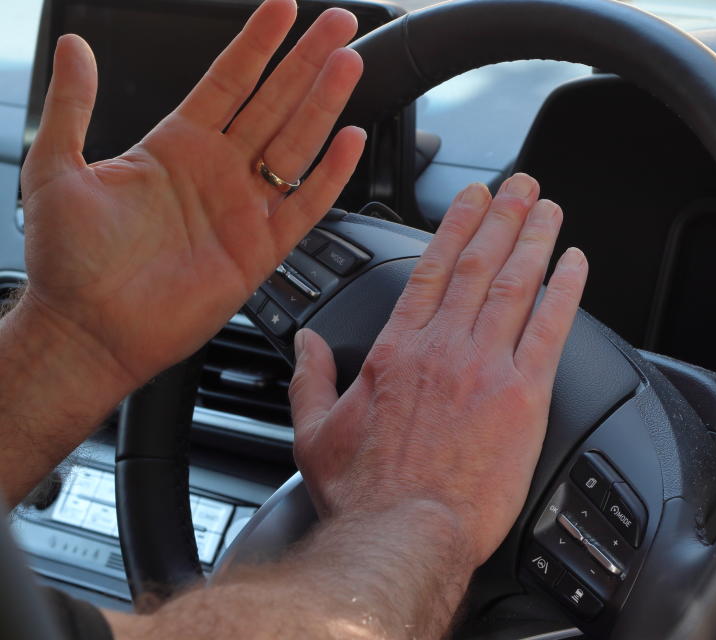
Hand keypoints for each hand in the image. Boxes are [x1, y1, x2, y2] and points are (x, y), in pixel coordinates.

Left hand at [18, 0, 365, 388]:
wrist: (88, 330)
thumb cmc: (67, 260)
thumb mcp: (57, 167)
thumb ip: (71, 105)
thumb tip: (74, 46)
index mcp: (175, 147)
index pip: (227, 81)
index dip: (256, 43)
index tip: (284, 8)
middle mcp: (217, 172)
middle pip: (274, 103)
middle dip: (306, 61)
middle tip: (338, 24)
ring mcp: (242, 209)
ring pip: (295, 144)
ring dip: (323, 103)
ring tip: (349, 63)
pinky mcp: (260, 250)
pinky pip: (304, 206)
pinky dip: (329, 175)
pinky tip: (349, 140)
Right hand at [290, 174, 587, 566]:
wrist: (403, 536)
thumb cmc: (365, 494)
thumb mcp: (315, 433)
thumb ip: (309, 378)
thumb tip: (303, 343)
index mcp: (398, 351)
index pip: (430, 269)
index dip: (457, 226)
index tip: (473, 198)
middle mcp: (445, 348)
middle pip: (479, 264)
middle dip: (502, 217)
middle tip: (521, 185)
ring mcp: (487, 368)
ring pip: (516, 284)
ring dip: (534, 239)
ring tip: (547, 207)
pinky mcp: (523, 398)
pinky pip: (550, 329)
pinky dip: (565, 290)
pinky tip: (575, 264)